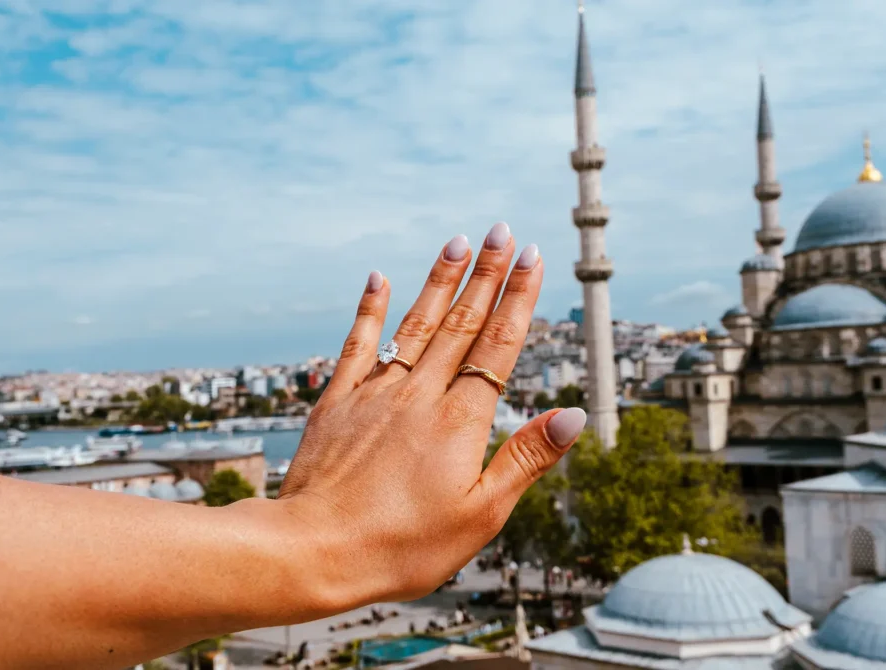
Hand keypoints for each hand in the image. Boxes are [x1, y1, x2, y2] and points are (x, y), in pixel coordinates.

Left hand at [275, 222, 586, 610]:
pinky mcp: (337, 403)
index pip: (498, 345)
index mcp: (460, 421)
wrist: (313, 552)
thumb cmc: (401, 546)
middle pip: (461, 323)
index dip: (518, 299)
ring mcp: (375, 394)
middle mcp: (419, 395)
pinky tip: (378, 279)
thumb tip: (572, 414)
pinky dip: (370, 310)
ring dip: (439, 281)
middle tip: (502, 231)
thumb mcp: (480, 515)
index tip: (533, 258)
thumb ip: (526, 459)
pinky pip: (358, 344)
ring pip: (415, 324)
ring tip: (457, 242)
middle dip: (486, 275)